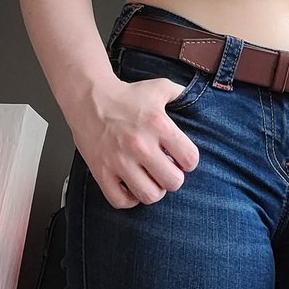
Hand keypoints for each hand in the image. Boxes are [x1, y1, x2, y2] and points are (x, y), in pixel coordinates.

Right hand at [65, 74, 199, 210]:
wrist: (89, 97)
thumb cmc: (126, 95)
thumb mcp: (160, 87)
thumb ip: (183, 94)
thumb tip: (199, 103)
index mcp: (158, 125)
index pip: (190, 158)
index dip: (189, 161)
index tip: (180, 158)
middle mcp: (140, 145)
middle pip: (173, 182)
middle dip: (173, 178)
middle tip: (166, 170)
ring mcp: (119, 160)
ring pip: (149, 195)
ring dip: (154, 190)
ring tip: (150, 180)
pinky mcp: (101, 171)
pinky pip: (120, 201)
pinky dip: (129, 199)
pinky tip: (131, 186)